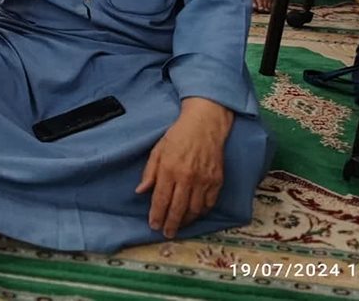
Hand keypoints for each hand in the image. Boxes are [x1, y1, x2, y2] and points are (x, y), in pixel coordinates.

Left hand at [136, 97, 232, 238]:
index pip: (161, 199)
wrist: (205, 124)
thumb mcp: (158, 150)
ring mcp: (204, 180)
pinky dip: (202, 212)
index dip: (157, 215)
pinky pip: (209, 203)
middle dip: (171, 224)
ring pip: (195, 210)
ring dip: (186, 221)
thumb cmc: (178, 135)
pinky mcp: (217, 181)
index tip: (153, 225)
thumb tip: (141, 191)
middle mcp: (187, 178)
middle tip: (166, 233)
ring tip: (179, 225)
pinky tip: (195, 214)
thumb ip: (149, 172)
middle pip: (178, 209)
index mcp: (169, 169)